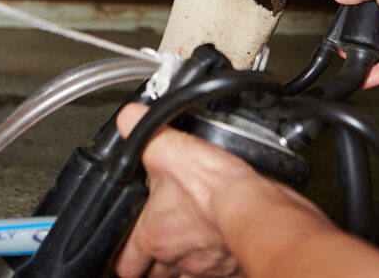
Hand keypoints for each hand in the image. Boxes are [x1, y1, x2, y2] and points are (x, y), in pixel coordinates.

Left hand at [114, 102, 248, 276]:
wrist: (256, 207)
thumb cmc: (214, 187)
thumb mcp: (168, 147)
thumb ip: (142, 130)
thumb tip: (128, 116)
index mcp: (153, 235)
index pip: (125, 263)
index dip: (123, 255)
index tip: (125, 248)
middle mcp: (175, 258)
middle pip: (154, 274)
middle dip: (154, 262)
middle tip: (159, 243)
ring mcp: (204, 269)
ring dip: (184, 264)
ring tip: (190, 243)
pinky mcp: (231, 269)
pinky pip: (218, 274)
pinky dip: (216, 263)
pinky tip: (220, 242)